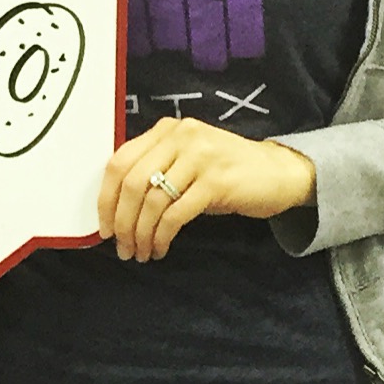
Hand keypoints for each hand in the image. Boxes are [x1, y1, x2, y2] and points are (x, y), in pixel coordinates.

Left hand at [97, 119, 316, 262]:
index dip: (106, 199)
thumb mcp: (186, 162)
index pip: (119, 161)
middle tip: (122, 248)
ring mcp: (200, 157)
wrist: (278, 173)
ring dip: (142, 234)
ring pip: (153, 201)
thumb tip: (116, 210)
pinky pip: (176, 214)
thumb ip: (155, 171)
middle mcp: (181, 136)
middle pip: (133, 183)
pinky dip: (162, 236)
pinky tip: (161, 249)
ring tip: (141, 253)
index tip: (104, 227)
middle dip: (122, 222)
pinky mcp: (217, 181)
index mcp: (166, 130)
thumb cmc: (226, 172)